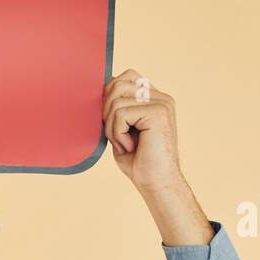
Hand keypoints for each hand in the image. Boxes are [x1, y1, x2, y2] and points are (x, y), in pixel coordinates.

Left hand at [102, 68, 184, 193]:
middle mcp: (160, 97)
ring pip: (116, 101)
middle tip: (116, 135)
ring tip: (124, 143)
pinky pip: (121, 114)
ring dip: (112, 128)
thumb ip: (115, 109)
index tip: (110, 121)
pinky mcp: (158, 112)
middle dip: (107, 112)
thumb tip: (98, 91)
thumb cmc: (139, 161)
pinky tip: (130, 147)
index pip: (126, 76)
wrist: (156, 183)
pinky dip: (118, 134)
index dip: (110, 95)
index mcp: (154, 98)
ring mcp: (161, 103)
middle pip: (118, 84)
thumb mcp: (121, 129)